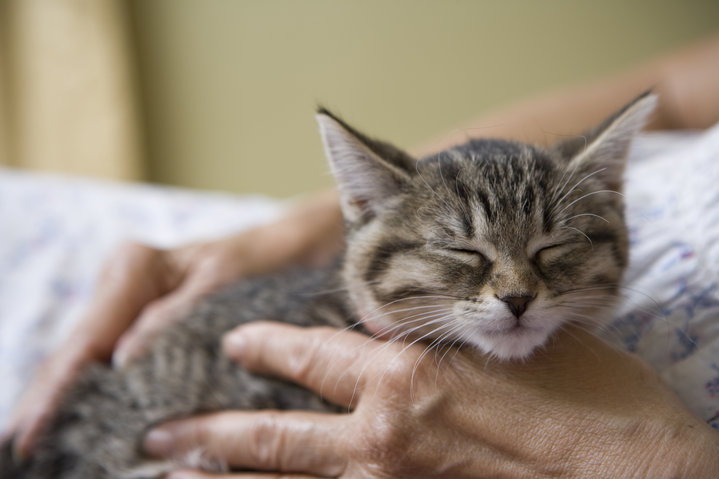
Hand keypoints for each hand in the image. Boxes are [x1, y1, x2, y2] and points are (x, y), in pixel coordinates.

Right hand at [4, 190, 343, 457]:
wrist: (293, 253)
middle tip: (27, 449)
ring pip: (90, 365)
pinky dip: (101, 400)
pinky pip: (117, 370)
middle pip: (77, 354)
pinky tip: (86, 429)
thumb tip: (123, 360)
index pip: (87, 337)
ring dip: (68, 406)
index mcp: (134, 267)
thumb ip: (174, 317)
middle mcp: (124, 289)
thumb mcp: (225, 282)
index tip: (33, 429)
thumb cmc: (263, 260)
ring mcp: (134, 312)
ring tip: (44, 446)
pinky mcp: (151, 334)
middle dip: (49, 402)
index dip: (56, 387)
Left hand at [145, 322, 718, 477]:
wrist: (648, 477)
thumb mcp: (515, 343)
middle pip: (271, 438)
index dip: (265, 347)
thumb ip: (448, 338)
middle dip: (208, 435)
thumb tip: (404, 337)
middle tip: (158, 435)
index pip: (309, 354)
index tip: (235, 343)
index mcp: (408, 377)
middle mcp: (385, 436)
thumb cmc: (593, 403)